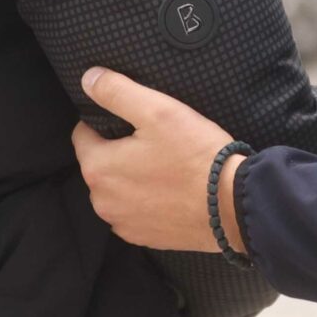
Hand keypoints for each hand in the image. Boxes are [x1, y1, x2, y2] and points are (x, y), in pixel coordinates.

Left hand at [72, 67, 244, 255]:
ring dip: (132, 177)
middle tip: (155, 142)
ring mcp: (124, 224)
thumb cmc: (196, 156)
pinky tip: (171, 190)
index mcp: (98, 169)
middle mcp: (102, 201)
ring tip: (165, 165)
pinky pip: (135, 211)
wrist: (233, 206)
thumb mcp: (157, 110)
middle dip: (118, 151)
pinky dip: (147, 200)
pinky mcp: (145, 238)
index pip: (82, 135)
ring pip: (117, 189)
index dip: (104, 122)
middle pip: (100, 164)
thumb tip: (88, 79)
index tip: (133, 121)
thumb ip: (116, 92)